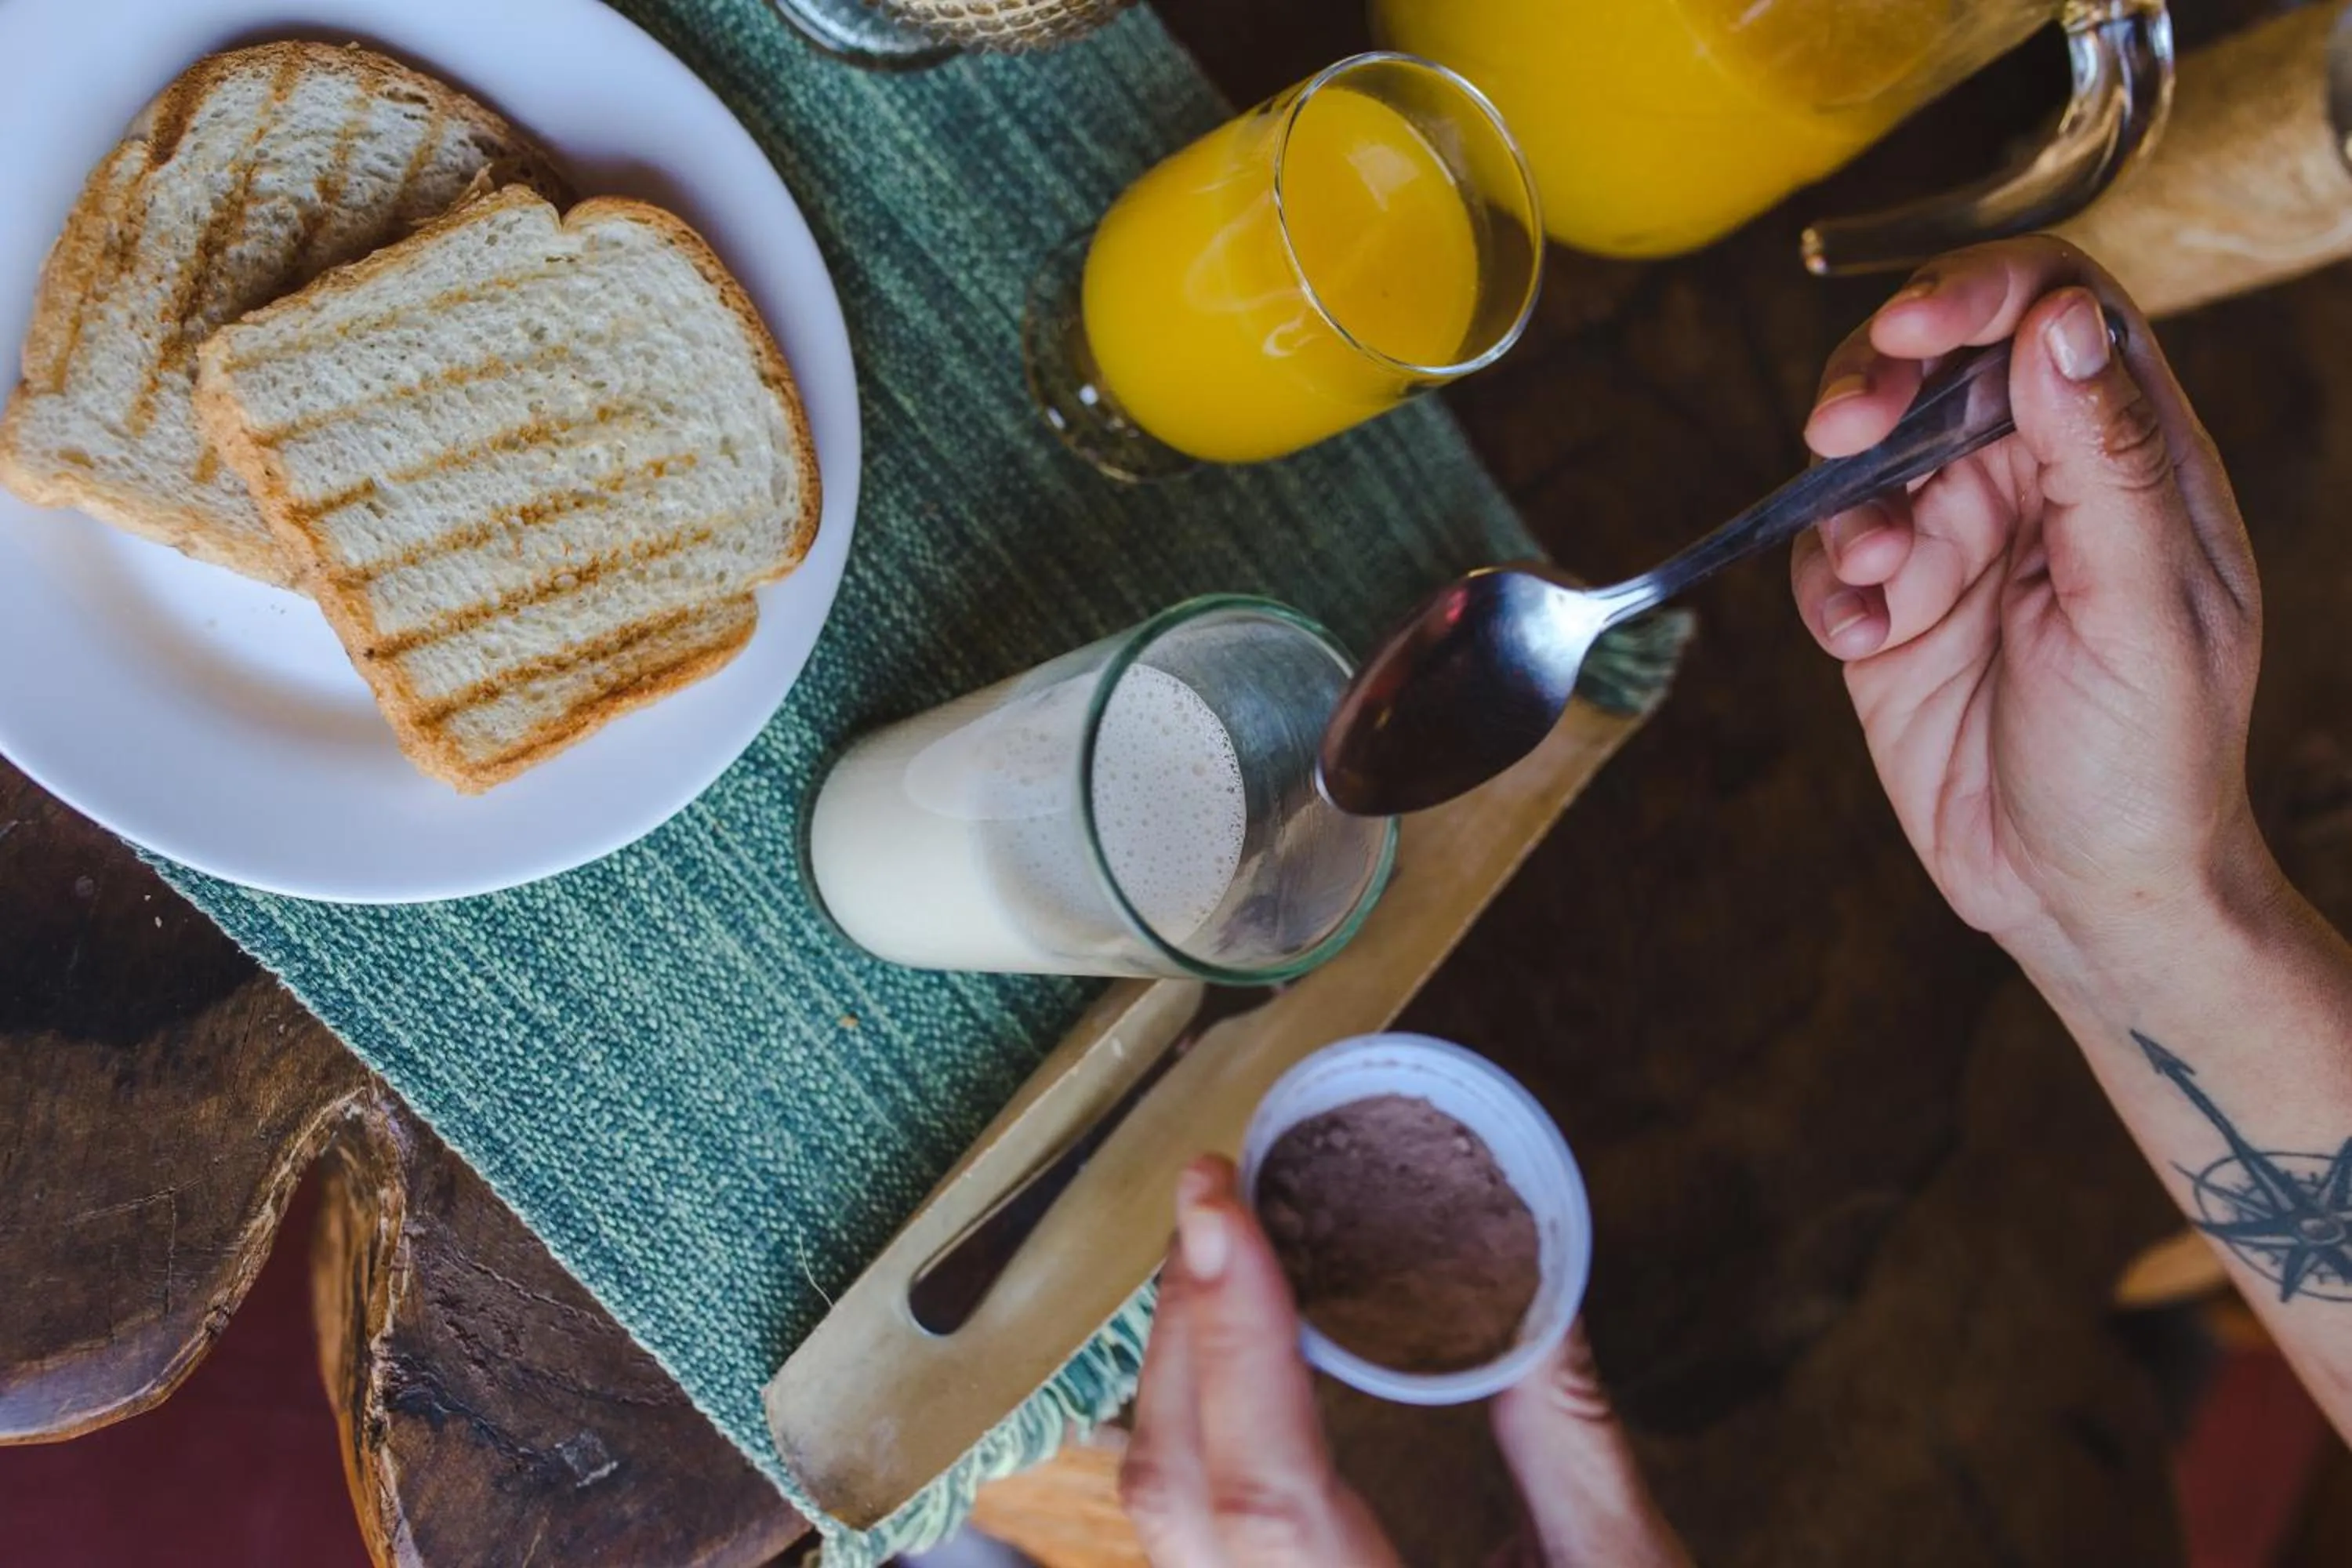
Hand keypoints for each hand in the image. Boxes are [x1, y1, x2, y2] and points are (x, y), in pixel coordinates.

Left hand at [1122, 1156, 1687, 1567]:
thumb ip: (1566, 1439)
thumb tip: (1527, 1279)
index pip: (1264, 1488)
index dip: (1231, 1330)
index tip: (1220, 1201)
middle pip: (1181, 1491)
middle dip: (1186, 1327)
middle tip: (1218, 1195)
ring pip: (1169, 1519)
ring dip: (1182, 1376)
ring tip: (1225, 1254)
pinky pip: (1197, 1542)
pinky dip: (1202, 1438)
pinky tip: (1235, 1368)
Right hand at [1791, 238, 2273, 965]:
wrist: (2079, 895)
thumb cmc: (2150, 766)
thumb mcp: (2143, 615)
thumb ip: (2106, 464)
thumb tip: (2061, 322)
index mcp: (2130, 461)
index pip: (2060, 313)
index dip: (1983, 292)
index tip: (1914, 327)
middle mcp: (2039, 484)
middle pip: (1941, 363)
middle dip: (1878, 381)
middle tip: (1841, 428)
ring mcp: (1957, 545)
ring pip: (1868, 455)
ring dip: (1845, 497)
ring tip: (1871, 573)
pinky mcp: (1889, 612)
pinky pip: (1825, 558)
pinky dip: (1823, 589)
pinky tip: (1857, 637)